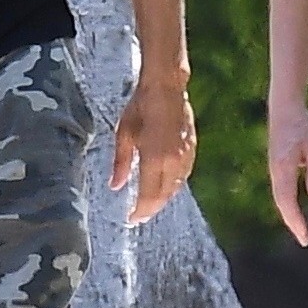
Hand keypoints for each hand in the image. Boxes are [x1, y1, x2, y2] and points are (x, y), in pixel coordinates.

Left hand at [110, 76, 195, 224]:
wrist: (166, 88)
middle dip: (151, 209)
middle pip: (164, 196)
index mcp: (154, 159)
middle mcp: (173, 161)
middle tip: (138, 216)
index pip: (149, 196)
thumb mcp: (124, 134)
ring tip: (149, 204)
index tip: (130, 219)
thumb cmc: (141, 107)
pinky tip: (164, 186)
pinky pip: (184, 176)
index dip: (140, 211)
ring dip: (163, 198)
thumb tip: (115, 186)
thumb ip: (121, 163)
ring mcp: (185, 156)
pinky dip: (173, 186)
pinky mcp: (192, 149)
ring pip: (176, 188)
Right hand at [268, 99, 307, 246]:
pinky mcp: (276, 165)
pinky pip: (281, 189)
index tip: (305, 238)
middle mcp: (276, 172)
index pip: (288, 202)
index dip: (296, 222)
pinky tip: (294, 207)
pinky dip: (287, 203)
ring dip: (289, 214)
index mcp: (284, 169)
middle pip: (281, 203)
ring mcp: (274, 169)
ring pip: (280, 197)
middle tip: (304, 239)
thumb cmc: (301, 126)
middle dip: (292, 223)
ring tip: (300, 228)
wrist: (283, 108)